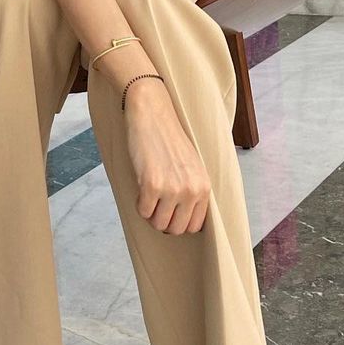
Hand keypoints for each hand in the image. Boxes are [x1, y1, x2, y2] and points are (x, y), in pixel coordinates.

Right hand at [123, 79, 210, 234]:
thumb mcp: (192, 167)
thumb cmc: (169, 140)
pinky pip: (143, 211)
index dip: (178, 222)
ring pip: (158, 224)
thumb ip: (193, 192)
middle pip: (176, 229)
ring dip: (150, 213)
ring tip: (149, 194)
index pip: (194, 226)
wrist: (153, 115)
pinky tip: (141, 186)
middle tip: (156, 204)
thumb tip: (183, 222)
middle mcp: (191, 190)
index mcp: (204, 187)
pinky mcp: (152, 185)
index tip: (170, 212)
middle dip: (163, 220)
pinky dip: (139, 203)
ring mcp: (172, 189)